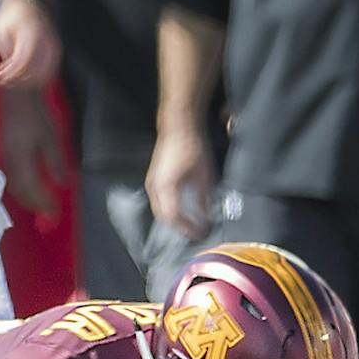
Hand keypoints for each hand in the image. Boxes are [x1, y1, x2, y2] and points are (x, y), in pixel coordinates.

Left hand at [0, 0, 59, 87]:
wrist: (27, 2)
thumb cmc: (11, 15)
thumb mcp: (0, 31)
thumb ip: (6, 51)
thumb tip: (9, 70)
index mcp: (31, 35)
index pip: (22, 62)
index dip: (10, 74)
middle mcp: (46, 41)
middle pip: (34, 70)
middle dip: (16, 79)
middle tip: (3, 80)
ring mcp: (53, 46)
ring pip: (44, 73)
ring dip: (26, 80)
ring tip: (12, 78)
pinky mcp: (56, 50)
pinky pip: (50, 69)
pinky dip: (37, 76)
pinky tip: (25, 77)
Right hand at [0, 87, 65, 221]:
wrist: (15, 96)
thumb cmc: (36, 114)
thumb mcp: (52, 138)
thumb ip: (56, 162)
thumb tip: (63, 183)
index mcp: (22, 161)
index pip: (34, 190)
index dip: (45, 204)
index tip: (56, 214)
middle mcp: (10, 164)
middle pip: (22, 192)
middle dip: (36, 205)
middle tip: (49, 214)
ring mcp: (4, 159)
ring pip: (14, 187)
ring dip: (27, 199)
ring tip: (40, 205)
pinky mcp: (4, 154)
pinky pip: (11, 178)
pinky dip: (21, 188)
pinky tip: (30, 188)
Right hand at [145, 119, 214, 237]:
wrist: (179, 126)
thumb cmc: (191, 146)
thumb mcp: (204, 174)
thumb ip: (204, 198)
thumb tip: (207, 215)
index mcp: (166, 187)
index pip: (174, 217)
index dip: (188, 228)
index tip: (201, 232)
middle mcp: (154, 187)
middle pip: (163, 217)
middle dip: (179, 227)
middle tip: (195, 231)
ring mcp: (151, 182)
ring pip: (159, 210)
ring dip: (173, 219)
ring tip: (189, 223)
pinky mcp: (153, 179)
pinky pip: (158, 201)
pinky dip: (169, 209)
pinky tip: (182, 209)